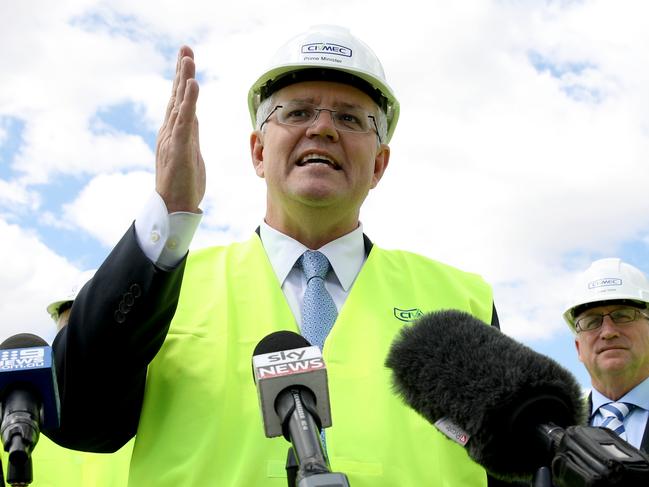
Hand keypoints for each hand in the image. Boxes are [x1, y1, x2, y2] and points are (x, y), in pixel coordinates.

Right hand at [155, 46, 205, 212]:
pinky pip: (184, 120)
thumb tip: (193, 118)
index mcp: (173, 133)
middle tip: (185, 48)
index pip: (179, 101)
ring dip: (184, 79)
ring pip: (179, 103)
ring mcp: (172, 139)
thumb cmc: (183, 184)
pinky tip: (192, 84)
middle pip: (177, 96)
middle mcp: (170, 132)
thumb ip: (190, 134)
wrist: (174, 207)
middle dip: (181, 71)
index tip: (186, 58)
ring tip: (187, 57)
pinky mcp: (178, 148)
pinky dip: (188, 101)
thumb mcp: (190, 153)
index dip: (182, 80)